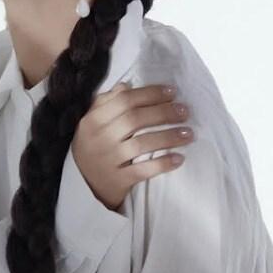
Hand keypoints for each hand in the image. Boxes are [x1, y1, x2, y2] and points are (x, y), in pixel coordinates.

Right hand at [70, 82, 194, 210]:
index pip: (124, 100)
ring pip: (141, 144)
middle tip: (184, 111)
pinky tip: (179, 159)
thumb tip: (126, 85)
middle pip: (135, 119)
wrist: (84, 186)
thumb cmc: (93, 148)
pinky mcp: (116, 181)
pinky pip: (143, 171)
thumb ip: (107, 103)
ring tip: (188, 133)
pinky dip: (163, 164)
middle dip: (164, 112)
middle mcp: (98, 139)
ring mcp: (107, 161)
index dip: (151, 94)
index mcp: (93, 120)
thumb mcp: (93, 124)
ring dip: (168, 137)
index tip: (172, 92)